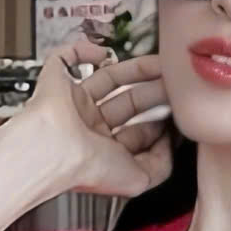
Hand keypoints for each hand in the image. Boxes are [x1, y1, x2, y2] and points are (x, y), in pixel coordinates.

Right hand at [2, 40, 173, 200]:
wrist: (53, 151)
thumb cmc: (86, 169)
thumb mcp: (140, 179)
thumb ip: (161, 164)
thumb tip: (168, 143)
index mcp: (103, 152)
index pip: (136, 132)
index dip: (158, 121)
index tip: (176, 110)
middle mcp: (87, 129)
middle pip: (126, 103)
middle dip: (152, 92)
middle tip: (172, 83)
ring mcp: (72, 104)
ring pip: (106, 79)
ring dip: (134, 70)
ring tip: (158, 64)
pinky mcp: (55, 83)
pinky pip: (65, 59)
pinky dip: (82, 51)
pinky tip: (103, 53)